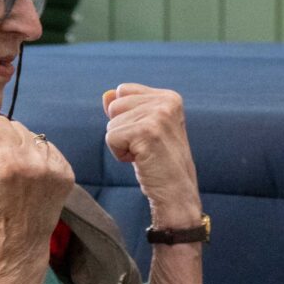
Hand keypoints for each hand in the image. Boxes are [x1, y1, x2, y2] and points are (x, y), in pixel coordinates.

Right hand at [0, 107, 74, 283]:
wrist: (15, 241)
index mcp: (8, 160)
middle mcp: (35, 162)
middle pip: (17, 126)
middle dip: (5, 142)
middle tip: (0, 170)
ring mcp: (55, 168)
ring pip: (33, 136)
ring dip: (23, 149)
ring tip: (16, 176)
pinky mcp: (67, 174)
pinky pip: (48, 149)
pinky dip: (38, 159)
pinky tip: (30, 179)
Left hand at [103, 84, 201, 227]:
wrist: (176, 192)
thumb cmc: (159, 162)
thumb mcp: (144, 129)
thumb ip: (127, 108)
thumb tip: (107, 94)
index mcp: (169, 97)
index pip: (123, 91)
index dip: (125, 116)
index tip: (146, 135)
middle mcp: (167, 102)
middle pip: (114, 106)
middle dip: (121, 130)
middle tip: (145, 147)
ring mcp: (158, 116)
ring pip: (111, 123)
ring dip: (121, 144)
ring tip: (144, 154)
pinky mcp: (147, 132)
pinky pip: (111, 137)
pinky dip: (119, 154)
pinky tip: (140, 160)